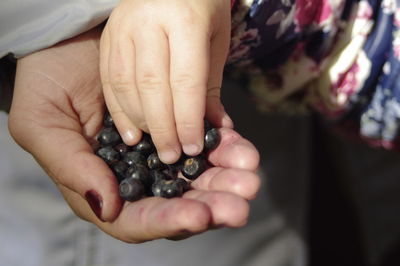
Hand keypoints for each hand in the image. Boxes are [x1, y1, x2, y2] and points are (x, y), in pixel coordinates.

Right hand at [8, 26, 259, 242]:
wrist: (70, 44)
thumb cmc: (47, 83)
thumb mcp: (41, 123)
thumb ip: (71, 167)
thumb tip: (109, 207)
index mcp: (102, 186)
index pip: (138, 219)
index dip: (169, 220)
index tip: (199, 214)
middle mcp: (136, 177)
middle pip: (178, 204)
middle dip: (213, 202)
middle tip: (242, 195)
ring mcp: (159, 154)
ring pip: (198, 177)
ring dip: (225, 175)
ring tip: (248, 166)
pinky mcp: (177, 129)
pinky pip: (205, 144)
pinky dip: (224, 145)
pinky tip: (238, 142)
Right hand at [100, 0, 232, 163]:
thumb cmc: (203, 6)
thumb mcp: (217, 40)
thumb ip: (211, 85)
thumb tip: (217, 128)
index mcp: (185, 19)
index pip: (186, 80)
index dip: (188, 119)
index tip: (192, 147)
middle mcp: (149, 21)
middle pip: (153, 86)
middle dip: (163, 127)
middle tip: (172, 155)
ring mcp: (123, 27)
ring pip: (126, 85)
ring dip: (140, 122)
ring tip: (153, 145)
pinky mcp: (108, 36)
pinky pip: (110, 80)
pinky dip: (119, 110)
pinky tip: (130, 132)